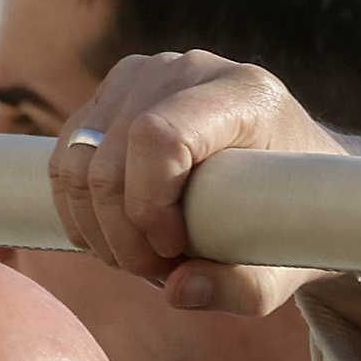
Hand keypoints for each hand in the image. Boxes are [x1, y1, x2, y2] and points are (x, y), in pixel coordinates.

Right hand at [45, 54, 360, 360]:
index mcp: (243, 93)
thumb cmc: (296, 218)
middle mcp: (188, 70)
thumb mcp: (286, 262)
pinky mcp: (112, 94)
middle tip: (158, 271)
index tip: (175, 250)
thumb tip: (177, 290)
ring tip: (142, 258)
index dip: (149, 205)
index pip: (158, 137)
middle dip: (120, 234)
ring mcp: (144, 75)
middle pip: (109, 158)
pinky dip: (81, 211)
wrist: (295, 179)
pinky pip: (64, 158)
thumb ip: (243, 288)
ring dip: (96, 228)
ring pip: (76, 160)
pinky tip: (119, 237)